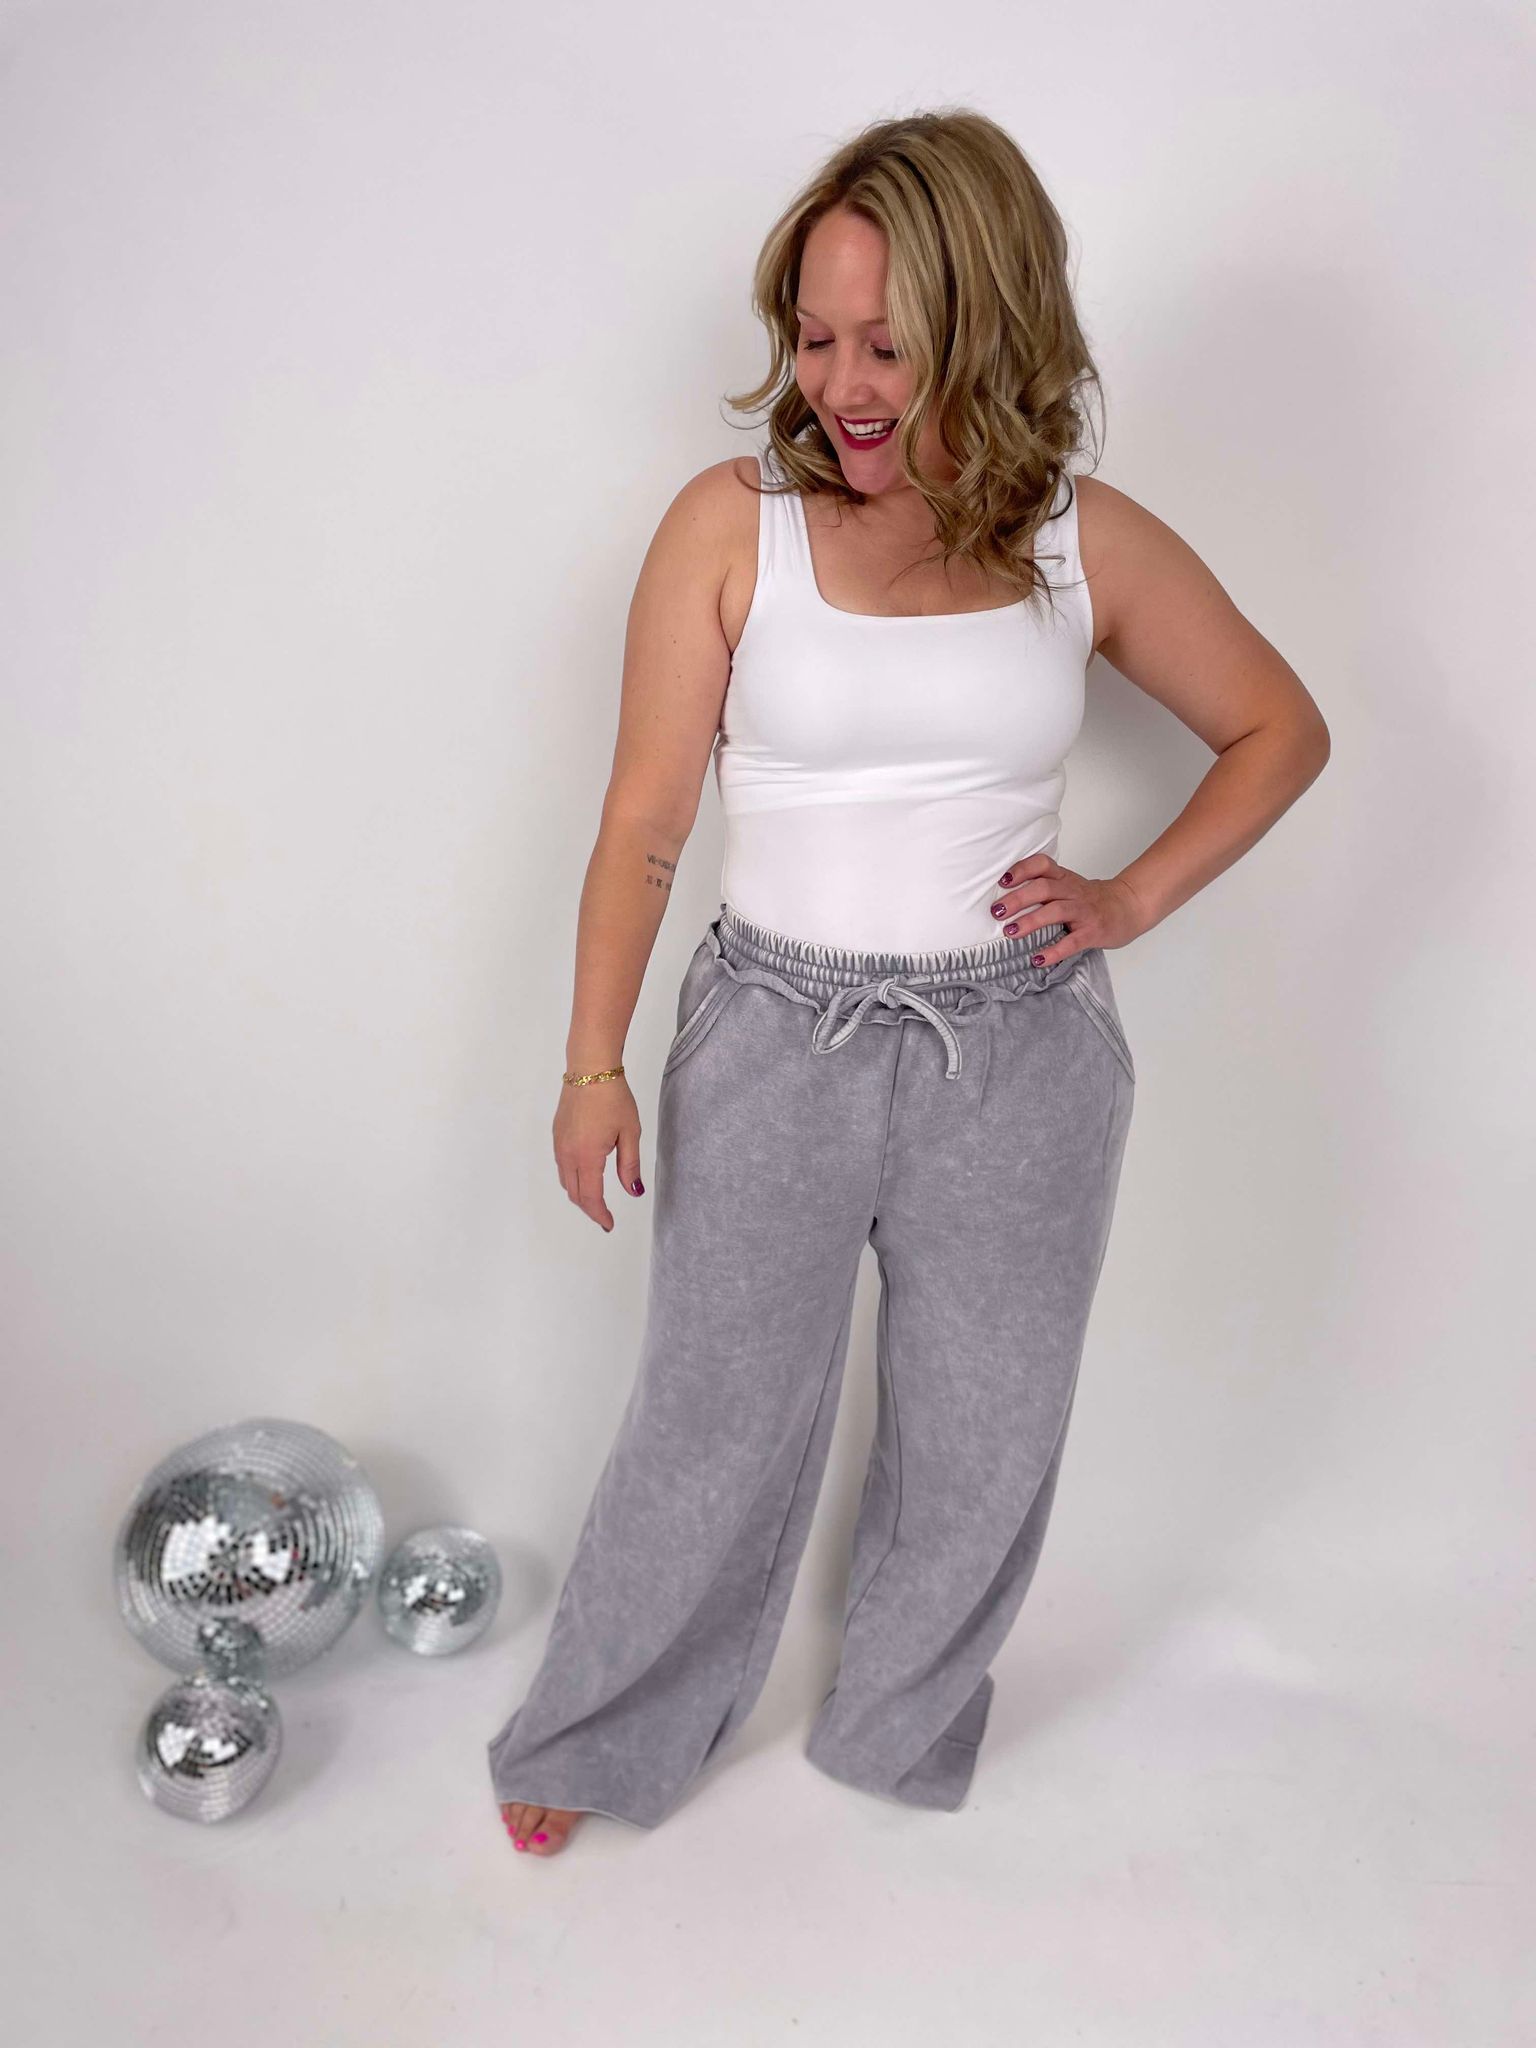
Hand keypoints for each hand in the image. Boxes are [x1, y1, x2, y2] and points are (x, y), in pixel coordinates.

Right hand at [553, 1073, 644, 1232]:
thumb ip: (629, 1166)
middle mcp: (568, 1154)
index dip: (600, 1214)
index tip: (609, 1224)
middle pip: (574, 1193)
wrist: (590, 1068)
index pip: (590, 1197)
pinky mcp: (557, 1135)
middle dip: (589, 1208)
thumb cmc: (614, 1098)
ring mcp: (559, 1144)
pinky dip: (572, 1179)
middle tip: (604, 1217)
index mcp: (587, 1156)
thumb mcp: (630, 1133)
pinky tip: (585, 1175)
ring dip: (579, 1194)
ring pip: (566, 1181)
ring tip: (596, 1200)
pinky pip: (562, 1166)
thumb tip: (633, 1192)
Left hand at [988, 855, 1147, 964]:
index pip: (1042, 865)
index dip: (1022, 869)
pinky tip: (1038, 959)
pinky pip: (1072, 942)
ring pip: (1055, 911)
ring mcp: (1084, 912)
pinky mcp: (1092, 932)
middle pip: (1043, 888)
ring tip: (1010, 932)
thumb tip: (1005, 900)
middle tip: (996, 911)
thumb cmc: (1092, 899)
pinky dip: (1054, 951)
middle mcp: (1073, 891)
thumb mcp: (1069, 886)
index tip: (1003, 880)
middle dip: (1017, 899)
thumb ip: (1044, 888)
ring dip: (1030, 921)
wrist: (1129, 906)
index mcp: (1065, 878)